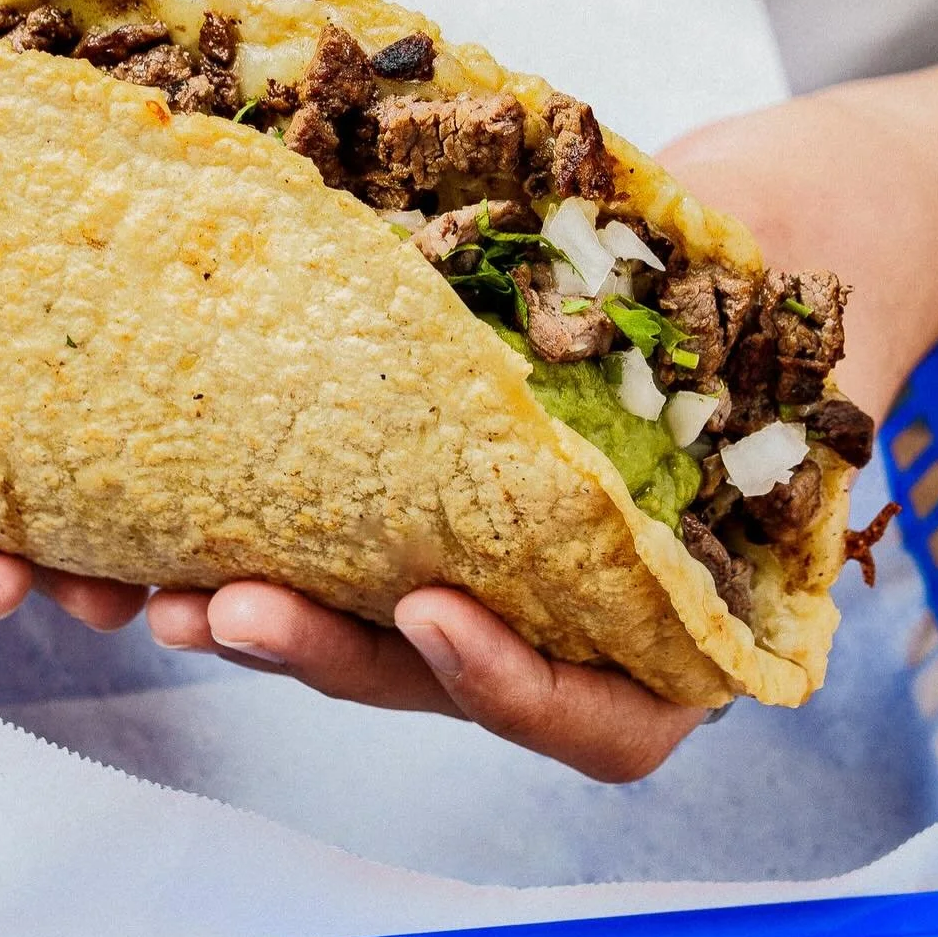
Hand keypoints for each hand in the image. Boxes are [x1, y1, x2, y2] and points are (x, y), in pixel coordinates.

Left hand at [143, 66, 937, 776]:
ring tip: (159, 586)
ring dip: (260, 616)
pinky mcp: (417, 497)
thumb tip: (653, 305)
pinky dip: (260, 536)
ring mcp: (488, 559)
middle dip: (327, 652)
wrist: (746, 219)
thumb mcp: (768, 307)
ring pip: (368, 632)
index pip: (600, 717)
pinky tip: (173, 516)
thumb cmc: (778, 260)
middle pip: (442, 679)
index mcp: (678, 611)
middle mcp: (572, 611)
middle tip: (226, 609)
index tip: (434, 609)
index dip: (512, 685)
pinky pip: (337, 543)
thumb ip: (715, 344)